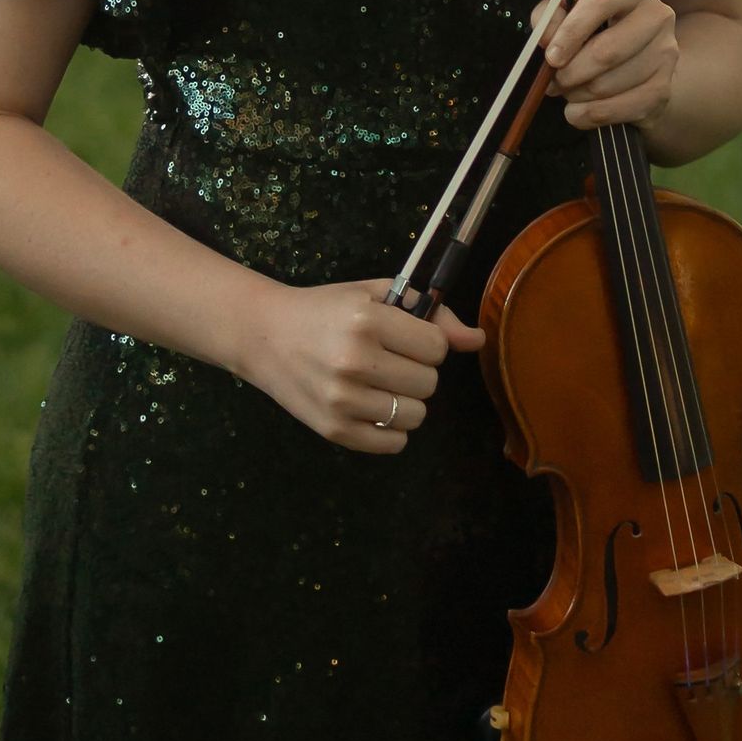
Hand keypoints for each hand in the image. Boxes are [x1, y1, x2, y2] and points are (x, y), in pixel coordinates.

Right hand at [240, 278, 485, 454]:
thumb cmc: (324, 310)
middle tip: (388, 360)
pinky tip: (371, 407)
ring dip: (405, 402)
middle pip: (429, 384)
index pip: (437, 348)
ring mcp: (342, 400)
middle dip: (416, 371)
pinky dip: (391, 430)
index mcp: (366, 322)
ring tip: (378, 384)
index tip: (405, 338)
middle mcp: (354, 362)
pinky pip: (394, 444)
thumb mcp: (374, 296)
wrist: (263, 335)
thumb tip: (477, 340)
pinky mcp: (334, 430)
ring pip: (416, 416)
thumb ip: (430, 314)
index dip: (427, 343)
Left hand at [530, 0, 678, 131]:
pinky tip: (578, 110)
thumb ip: (550, 17)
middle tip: (552, 81)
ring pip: (608, 84)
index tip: (551, 55)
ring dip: (577, 94)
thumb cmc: (596, 34)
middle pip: (607, 50)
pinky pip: (618, 109)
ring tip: (567, 92)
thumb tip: (546, 38)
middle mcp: (658, 17)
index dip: (572, 29)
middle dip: (571, 72)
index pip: (603, 0)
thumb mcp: (569, 15)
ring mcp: (665, 55)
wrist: (636, 69)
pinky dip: (589, 115)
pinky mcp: (662, 90)